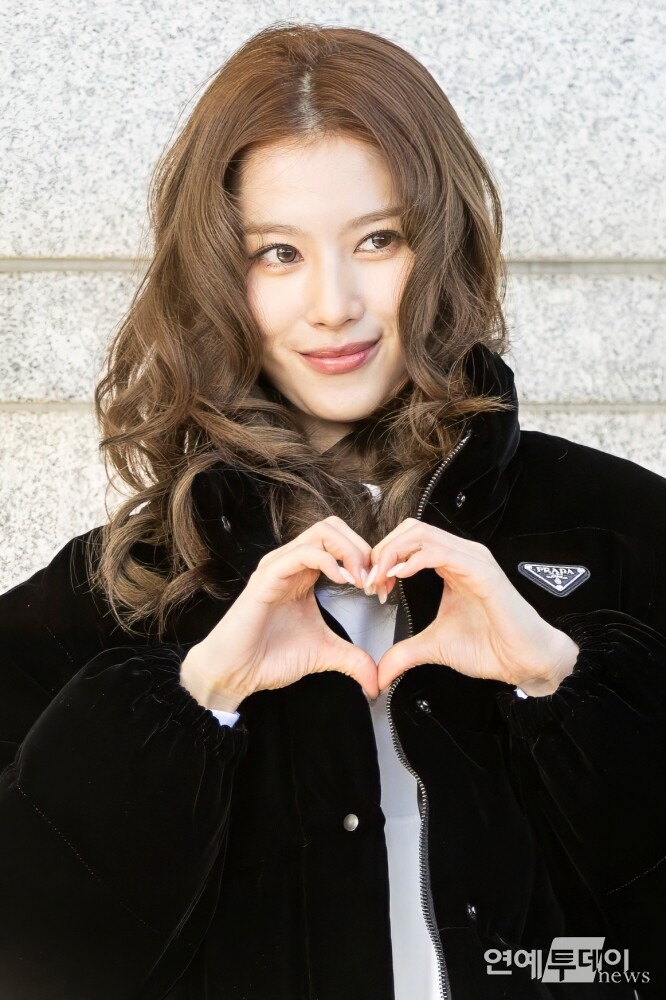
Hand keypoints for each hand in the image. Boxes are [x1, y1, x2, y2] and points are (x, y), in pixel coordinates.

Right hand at [180, 516, 379, 710]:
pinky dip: (329, 561)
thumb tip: (377, 679)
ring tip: (361, 580)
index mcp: (305, 573)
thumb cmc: (269, 656)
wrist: (237, 673)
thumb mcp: (324, 654)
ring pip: (322, 531)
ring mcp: (279, 566)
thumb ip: (353, 659)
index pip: (341, 542)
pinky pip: (302, 553)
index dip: (367, 560)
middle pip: (334, 527)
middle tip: (374, 579)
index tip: (381, 588)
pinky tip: (343, 581)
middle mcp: (292, 563)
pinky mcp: (268, 576)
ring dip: (350, 551)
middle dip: (362, 548)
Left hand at [365, 519, 579, 694]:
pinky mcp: (483, 572)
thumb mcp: (434, 647)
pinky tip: (399, 576)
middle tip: (370, 580)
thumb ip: (404, 653)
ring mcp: (474, 560)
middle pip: (411, 529)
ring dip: (392, 553)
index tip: (370, 586)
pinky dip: (414, 559)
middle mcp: (462, 555)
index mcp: (451, 564)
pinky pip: (442, 553)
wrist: (523, 661)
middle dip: (383, 551)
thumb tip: (379, 673)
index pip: (409, 540)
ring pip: (422, 534)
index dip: (383, 557)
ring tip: (380, 579)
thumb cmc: (491, 646)